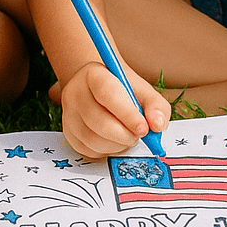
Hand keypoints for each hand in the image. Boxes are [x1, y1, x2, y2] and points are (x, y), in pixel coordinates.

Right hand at [54, 61, 169, 157]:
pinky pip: (88, 150)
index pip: (107, 93)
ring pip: (92, 139)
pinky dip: (107, 151)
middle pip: (98, 121)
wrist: (99, 90)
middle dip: (125, 134)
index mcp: (93, 74)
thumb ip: (156, 105)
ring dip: (118, 145)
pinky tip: (116, 141)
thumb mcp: (143, 90)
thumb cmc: (124, 91)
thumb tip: (157, 125)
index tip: (144, 128)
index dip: (127, 114)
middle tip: (139, 135)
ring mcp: (68, 114)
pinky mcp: (68, 132)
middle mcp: (75, 93)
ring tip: (129, 136)